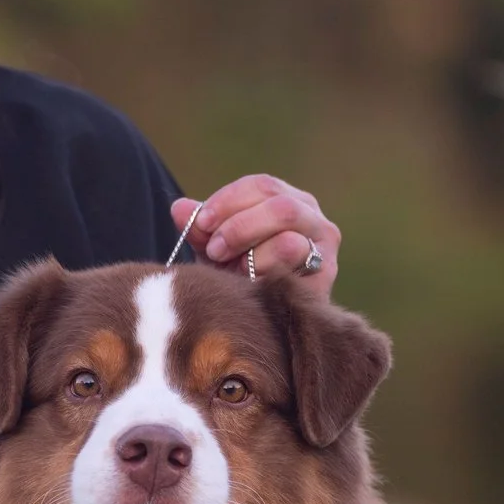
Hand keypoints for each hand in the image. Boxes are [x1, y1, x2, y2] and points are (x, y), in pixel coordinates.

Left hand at [171, 173, 340, 298]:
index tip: (201, 222)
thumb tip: (179, 208)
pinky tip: (250, 283)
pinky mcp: (324, 279)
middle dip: (239, 227)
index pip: (263, 185)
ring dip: (252, 254)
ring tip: (232, 268)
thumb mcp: (215, 247)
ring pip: (289, 239)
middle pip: (280, 206)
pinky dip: (265, 273)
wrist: (263, 318)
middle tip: (214, 250)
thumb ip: (199, 228)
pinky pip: (294, 271)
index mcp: (289, 200)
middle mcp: (313, 220)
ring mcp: (324, 250)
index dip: (228, 200)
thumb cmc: (239, 274)